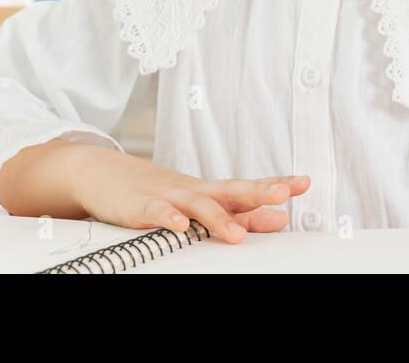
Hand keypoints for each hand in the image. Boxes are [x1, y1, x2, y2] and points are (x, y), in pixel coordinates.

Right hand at [0, 139, 310, 242]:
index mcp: (212, 190)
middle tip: (283, 196)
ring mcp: (167, 196)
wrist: (104, 173)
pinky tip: (181, 226)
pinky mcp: (139, 205)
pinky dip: (168, 219)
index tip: (304, 182)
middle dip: (258, 192)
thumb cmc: (159, 193)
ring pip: (197, 205)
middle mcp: (195, 190)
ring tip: (237, 234)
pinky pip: (155, 213)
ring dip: (218, 218)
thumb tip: (280, 218)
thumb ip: (241, 213)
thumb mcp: (202, 202)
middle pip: (231, 190)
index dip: (276, 184)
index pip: (249, 187)